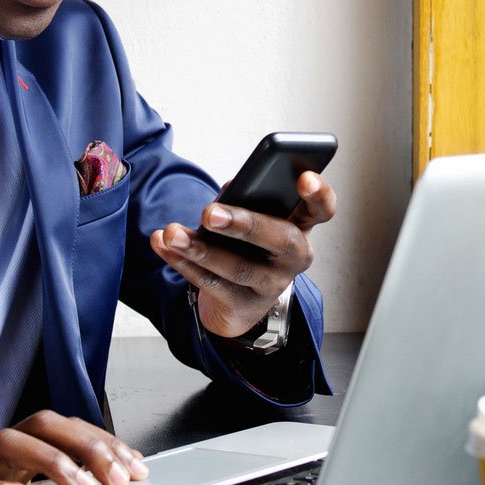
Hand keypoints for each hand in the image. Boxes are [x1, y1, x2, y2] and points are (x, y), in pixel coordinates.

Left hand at [150, 171, 337, 338]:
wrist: (239, 299)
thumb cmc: (248, 243)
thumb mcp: (253, 219)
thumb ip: (246, 201)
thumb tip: (223, 198)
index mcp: (301, 225)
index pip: (322, 209)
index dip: (319, 194)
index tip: (305, 177)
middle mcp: (293, 257)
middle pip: (280, 240)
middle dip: (244, 224)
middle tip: (209, 212)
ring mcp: (271, 285)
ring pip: (238, 268)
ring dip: (200, 249)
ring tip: (172, 233)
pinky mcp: (243, 306)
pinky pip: (211, 284)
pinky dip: (182, 262)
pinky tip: (163, 245)